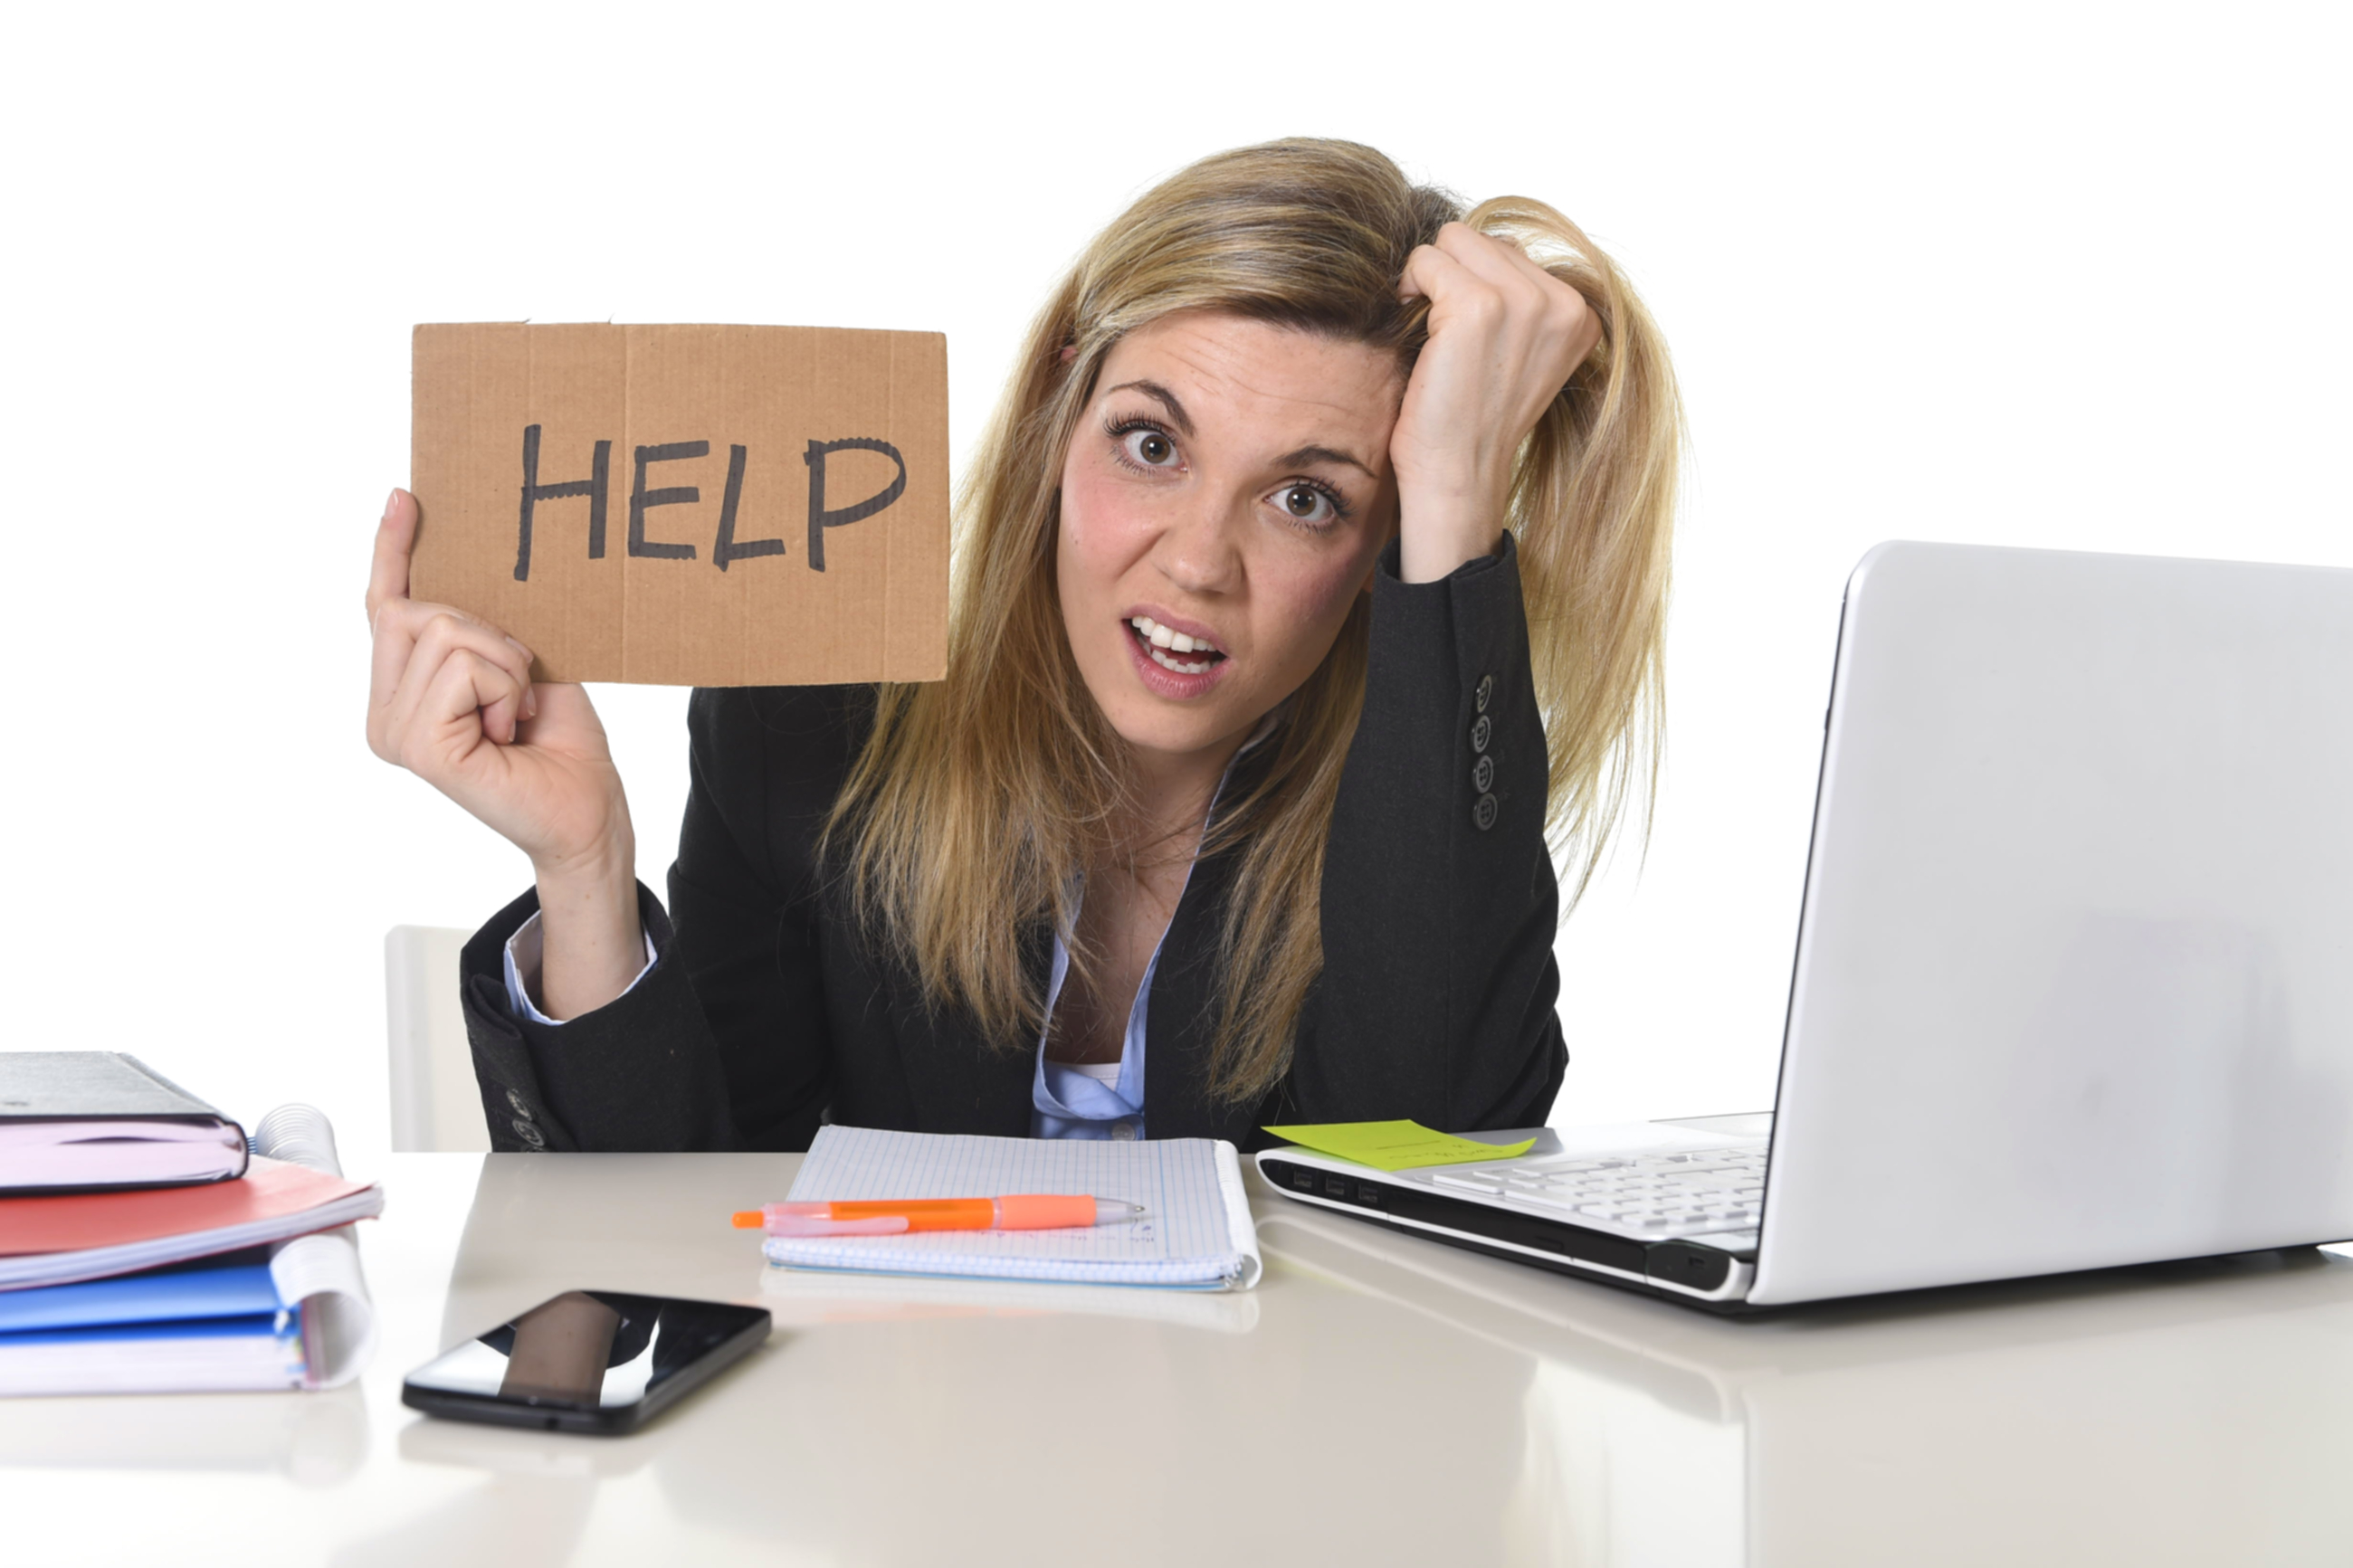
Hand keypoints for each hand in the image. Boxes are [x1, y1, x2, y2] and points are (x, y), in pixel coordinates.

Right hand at [365, 489, 642, 1016]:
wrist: (587, 811)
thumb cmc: (560, 742)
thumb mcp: (520, 664)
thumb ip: (478, 629)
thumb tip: (466, 562)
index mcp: (402, 694)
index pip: (385, 609)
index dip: (396, 551)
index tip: (407, 498)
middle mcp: (385, 714)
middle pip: (418, 609)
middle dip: (490, 635)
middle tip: (519, 689)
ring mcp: (394, 731)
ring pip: (445, 631)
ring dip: (506, 664)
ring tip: (517, 714)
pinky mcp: (418, 746)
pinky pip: (462, 667)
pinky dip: (505, 685)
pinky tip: (511, 730)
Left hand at [1391, 223, 1603, 581]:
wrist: (1457, 474)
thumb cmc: (1474, 418)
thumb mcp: (1520, 353)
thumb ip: (1522, 299)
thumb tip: (1497, 241)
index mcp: (1580, 314)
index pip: (1512, 251)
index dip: (1474, 283)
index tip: (1468, 337)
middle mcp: (1562, 303)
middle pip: (1482, 238)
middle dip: (1451, 274)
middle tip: (1442, 331)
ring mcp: (1524, 302)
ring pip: (1453, 240)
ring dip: (1429, 278)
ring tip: (1431, 330)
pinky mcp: (1479, 306)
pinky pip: (1426, 259)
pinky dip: (1410, 287)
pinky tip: (1418, 331)